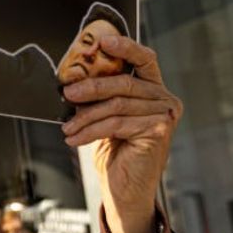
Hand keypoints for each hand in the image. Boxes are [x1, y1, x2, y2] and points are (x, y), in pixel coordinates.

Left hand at [60, 37, 181, 232]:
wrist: (126, 192)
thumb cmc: (116, 154)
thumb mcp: (107, 119)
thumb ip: (101, 97)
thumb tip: (73, 79)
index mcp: (154, 90)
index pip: (144, 59)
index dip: (125, 46)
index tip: (102, 41)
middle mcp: (165, 99)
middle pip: (124, 83)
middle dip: (91, 86)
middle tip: (67, 92)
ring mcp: (165, 114)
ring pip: (117, 104)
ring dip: (86, 116)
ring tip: (67, 126)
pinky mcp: (159, 130)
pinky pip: (117, 122)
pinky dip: (90, 130)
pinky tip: (74, 139)